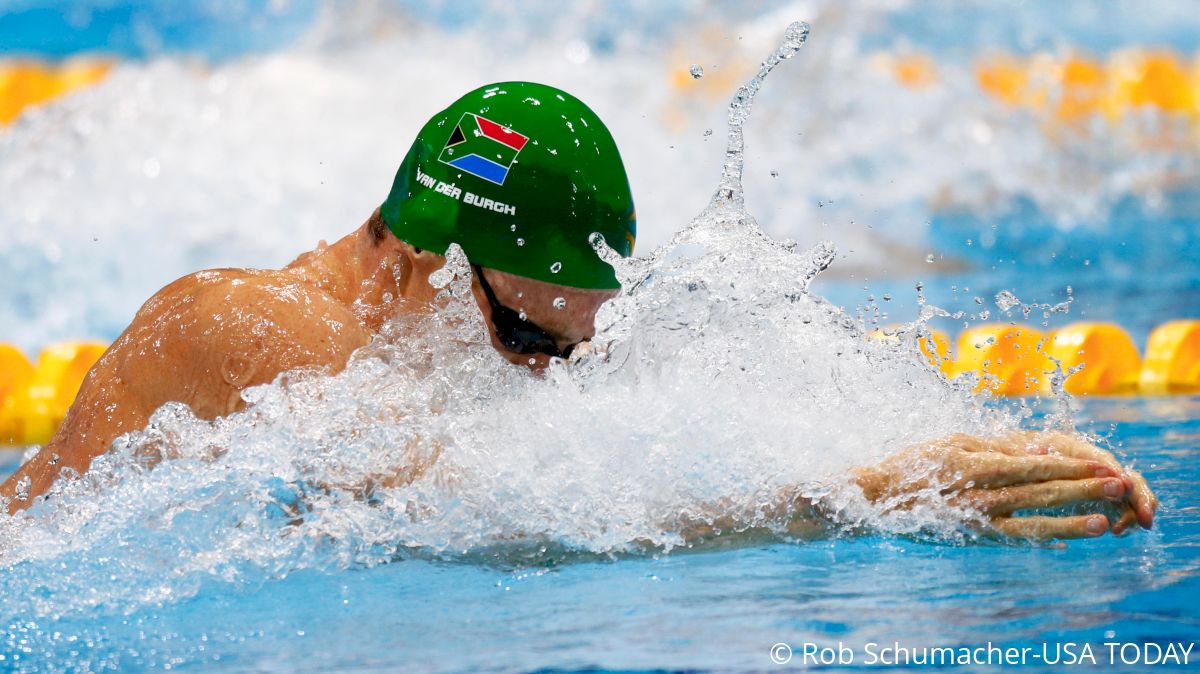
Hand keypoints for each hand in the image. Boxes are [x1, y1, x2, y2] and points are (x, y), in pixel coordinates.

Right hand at [853, 431, 1156, 540]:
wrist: (875, 500)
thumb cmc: (913, 466)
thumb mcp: (951, 444)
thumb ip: (995, 448)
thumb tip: (1039, 450)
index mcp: (974, 465)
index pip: (1033, 465)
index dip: (1071, 464)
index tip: (1102, 462)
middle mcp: (978, 494)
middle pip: (1041, 491)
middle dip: (1083, 488)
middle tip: (1120, 485)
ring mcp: (976, 519)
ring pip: (1031, 520)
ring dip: (1070, 520)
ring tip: (1104, 522)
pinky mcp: (972, 536)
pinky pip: (1013, 539)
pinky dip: (1041, 540)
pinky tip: (1067, 542)